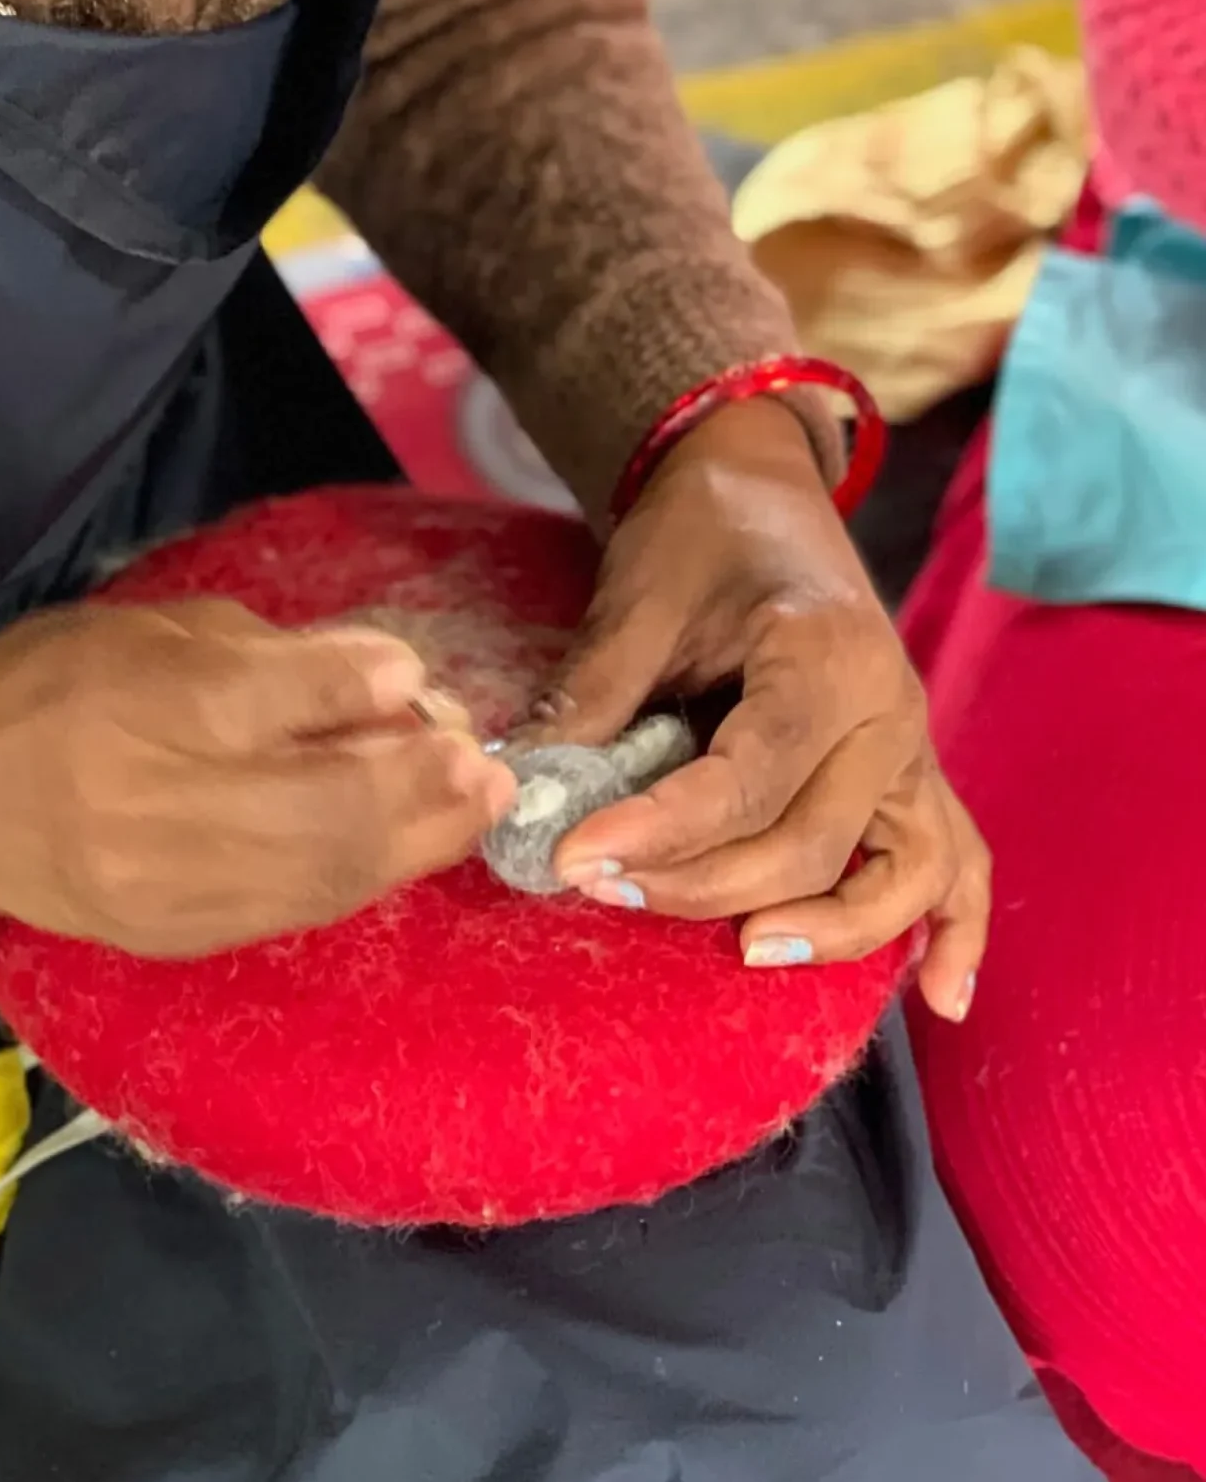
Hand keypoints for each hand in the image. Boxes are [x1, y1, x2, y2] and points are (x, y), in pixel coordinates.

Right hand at [0, 600, 515, 956]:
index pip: (275, 700)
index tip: (413, 672)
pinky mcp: (173, 937)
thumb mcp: (149, 630)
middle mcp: (154, 804)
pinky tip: (401, 847)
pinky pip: (292, 912)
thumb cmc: (50, 684)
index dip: (360, 687)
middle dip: (420, 785)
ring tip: (472, 806)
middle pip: (321, 807)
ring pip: (320, 874)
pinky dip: (360, 877)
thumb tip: (386, 679)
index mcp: (140, 705)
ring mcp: (166, 886)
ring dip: (414, 842)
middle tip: (483, 764)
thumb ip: (267, 654)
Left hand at [538, 398, 988, 1023]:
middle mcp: (889, 712)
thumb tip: (521, 793)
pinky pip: (959, 864)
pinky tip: (944, 1000)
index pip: (747, 781)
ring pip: (900, 874)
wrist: (760, 480)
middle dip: (704, 884)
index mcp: (826, 657)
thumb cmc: (699, 532)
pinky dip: (957, 932)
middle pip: (813, 842)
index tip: (571, 860)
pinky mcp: (913, 771)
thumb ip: (592, 699)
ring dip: (829, 929)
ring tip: (745, 954)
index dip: (659, 833)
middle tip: (599, 887)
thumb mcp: (637, 600)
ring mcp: (913, 748)